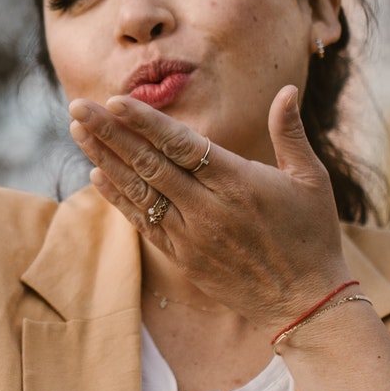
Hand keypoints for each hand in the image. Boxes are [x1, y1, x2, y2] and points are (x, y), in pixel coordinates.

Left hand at [67, 86, 352, 331]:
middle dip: (109, 133)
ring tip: (78, 132)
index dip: (145, 123)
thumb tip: (288, 89)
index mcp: (237, 183)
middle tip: (78, 107)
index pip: (181, 144)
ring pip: (139, 191)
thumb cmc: (311, 234)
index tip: (114, 101)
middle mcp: (208, 208)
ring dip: (105, 160)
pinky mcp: (182, 257)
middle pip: (149, 163)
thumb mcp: (311, 179)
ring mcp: (191, 235)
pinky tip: (96, 176)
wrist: (304, 302)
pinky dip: (119, 199)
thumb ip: (290, 133)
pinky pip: (143, 223)